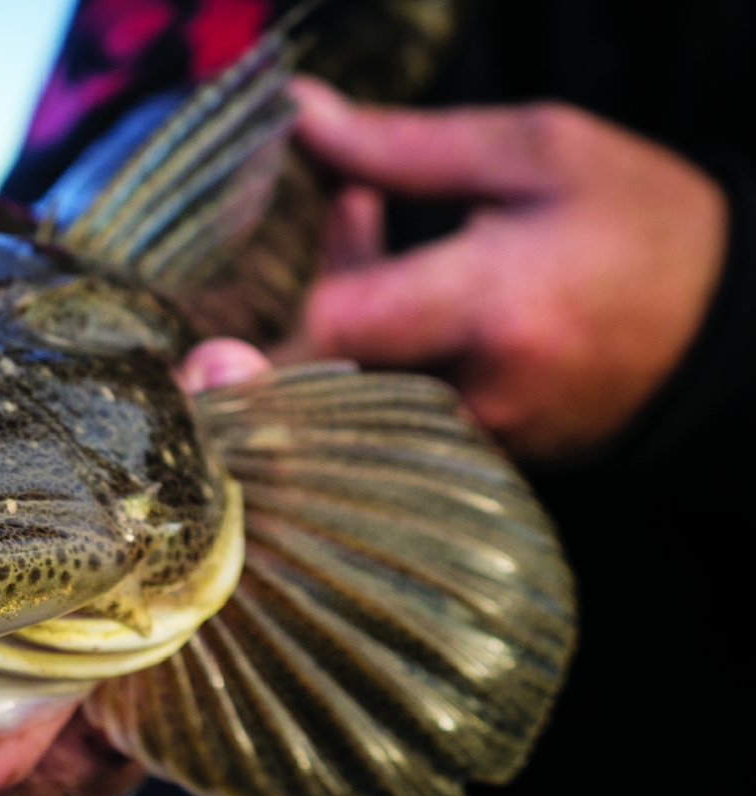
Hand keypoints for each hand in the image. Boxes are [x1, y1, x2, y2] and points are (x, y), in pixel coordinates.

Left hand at [284, 77, 727, 460]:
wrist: (724, 326)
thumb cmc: (636, 223)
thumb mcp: (536, 152)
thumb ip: (403, 146)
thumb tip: (300, 116)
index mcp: (494, 308)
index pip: (333, 325)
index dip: (297, 278)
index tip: (315, 218)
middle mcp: (477, 395)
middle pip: (321, 370)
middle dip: (308, 289)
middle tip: (349, 212)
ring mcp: (474, 442)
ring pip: (345, 400)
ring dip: (332, 323)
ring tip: (376, 234)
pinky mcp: (471, 464)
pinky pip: (380, 420)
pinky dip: (368, 359)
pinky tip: (402, 296)